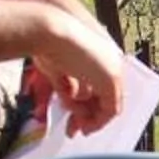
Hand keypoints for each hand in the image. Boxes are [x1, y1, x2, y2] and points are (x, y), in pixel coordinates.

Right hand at [25, 1, 125, 135]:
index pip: (97, 83)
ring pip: (109, 104)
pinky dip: (99, 122)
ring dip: (92, 120)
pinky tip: (85, 128)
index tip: (72, 115)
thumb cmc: (46, 41)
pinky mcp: (111, 79)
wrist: (48, 28)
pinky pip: (111, 109)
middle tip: (74, 130)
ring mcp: (112, 68)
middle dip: (88, 116)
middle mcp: (109, 59)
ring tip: (74, 129)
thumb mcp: (57, 69)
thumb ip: (68, 86)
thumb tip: (73, 101)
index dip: (85, 102)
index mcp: (97, 51)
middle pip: (105, 95)